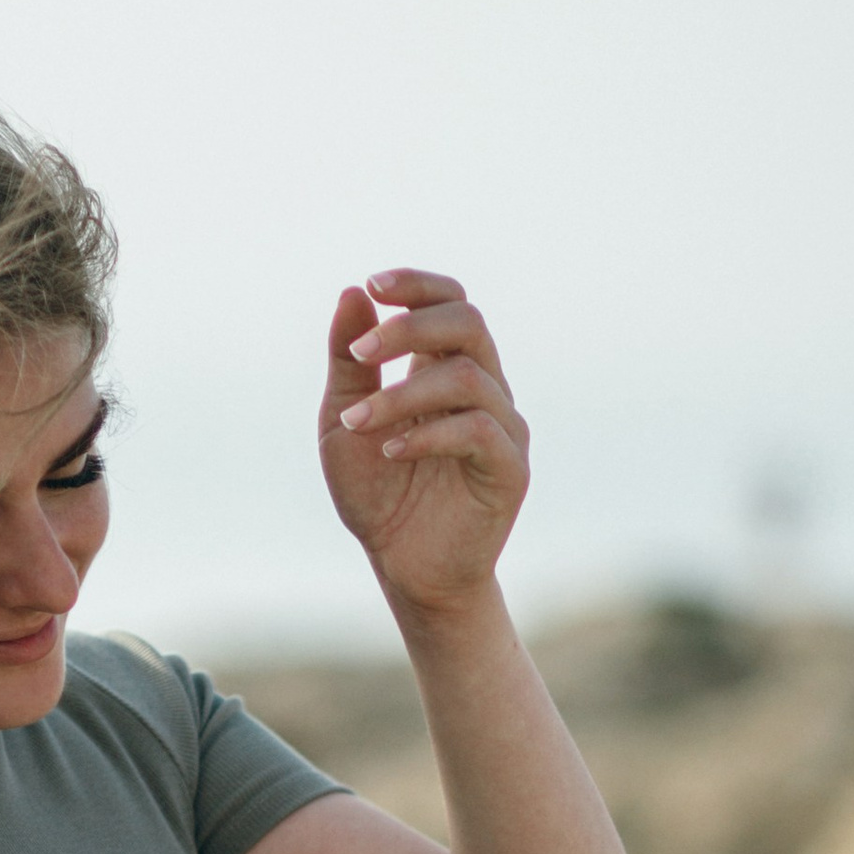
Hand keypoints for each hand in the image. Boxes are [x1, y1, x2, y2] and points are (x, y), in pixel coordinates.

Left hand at [319, 268, 528, 623]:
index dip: (418, 285)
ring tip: (357, 424)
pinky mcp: (510, 469)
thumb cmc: (377, 494)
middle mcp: (484, 389)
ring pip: (468, 377)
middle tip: (360, 355)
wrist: (403, 568)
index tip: (372, 285)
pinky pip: (478, 431)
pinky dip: (428, 434)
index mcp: (445, 369)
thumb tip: (352, 294)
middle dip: (409, 327)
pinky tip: (390, 451)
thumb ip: (348, 362)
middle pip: (468, 323)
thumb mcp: (343, 422)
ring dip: (403, 393)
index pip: (450, 303)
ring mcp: (503, 427)